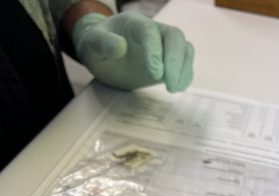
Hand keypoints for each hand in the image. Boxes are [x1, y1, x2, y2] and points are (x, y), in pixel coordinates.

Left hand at [72, 11, 193, 91]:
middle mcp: (154, 31)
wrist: (104, 55)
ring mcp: (164, 46)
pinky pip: (184, 65)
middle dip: (176, 61)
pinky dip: (185, 77)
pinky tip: (176, 88)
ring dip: (183, 70)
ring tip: (173, 88)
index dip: (155, 51)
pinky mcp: (169, 62)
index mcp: (134, 23)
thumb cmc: (98, 46)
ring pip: (184, 49)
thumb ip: (104, 42)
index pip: (150, 32)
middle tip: (170, 84)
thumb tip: (120, 48)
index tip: (156, 74)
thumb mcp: (92, 43)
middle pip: (175, 37)